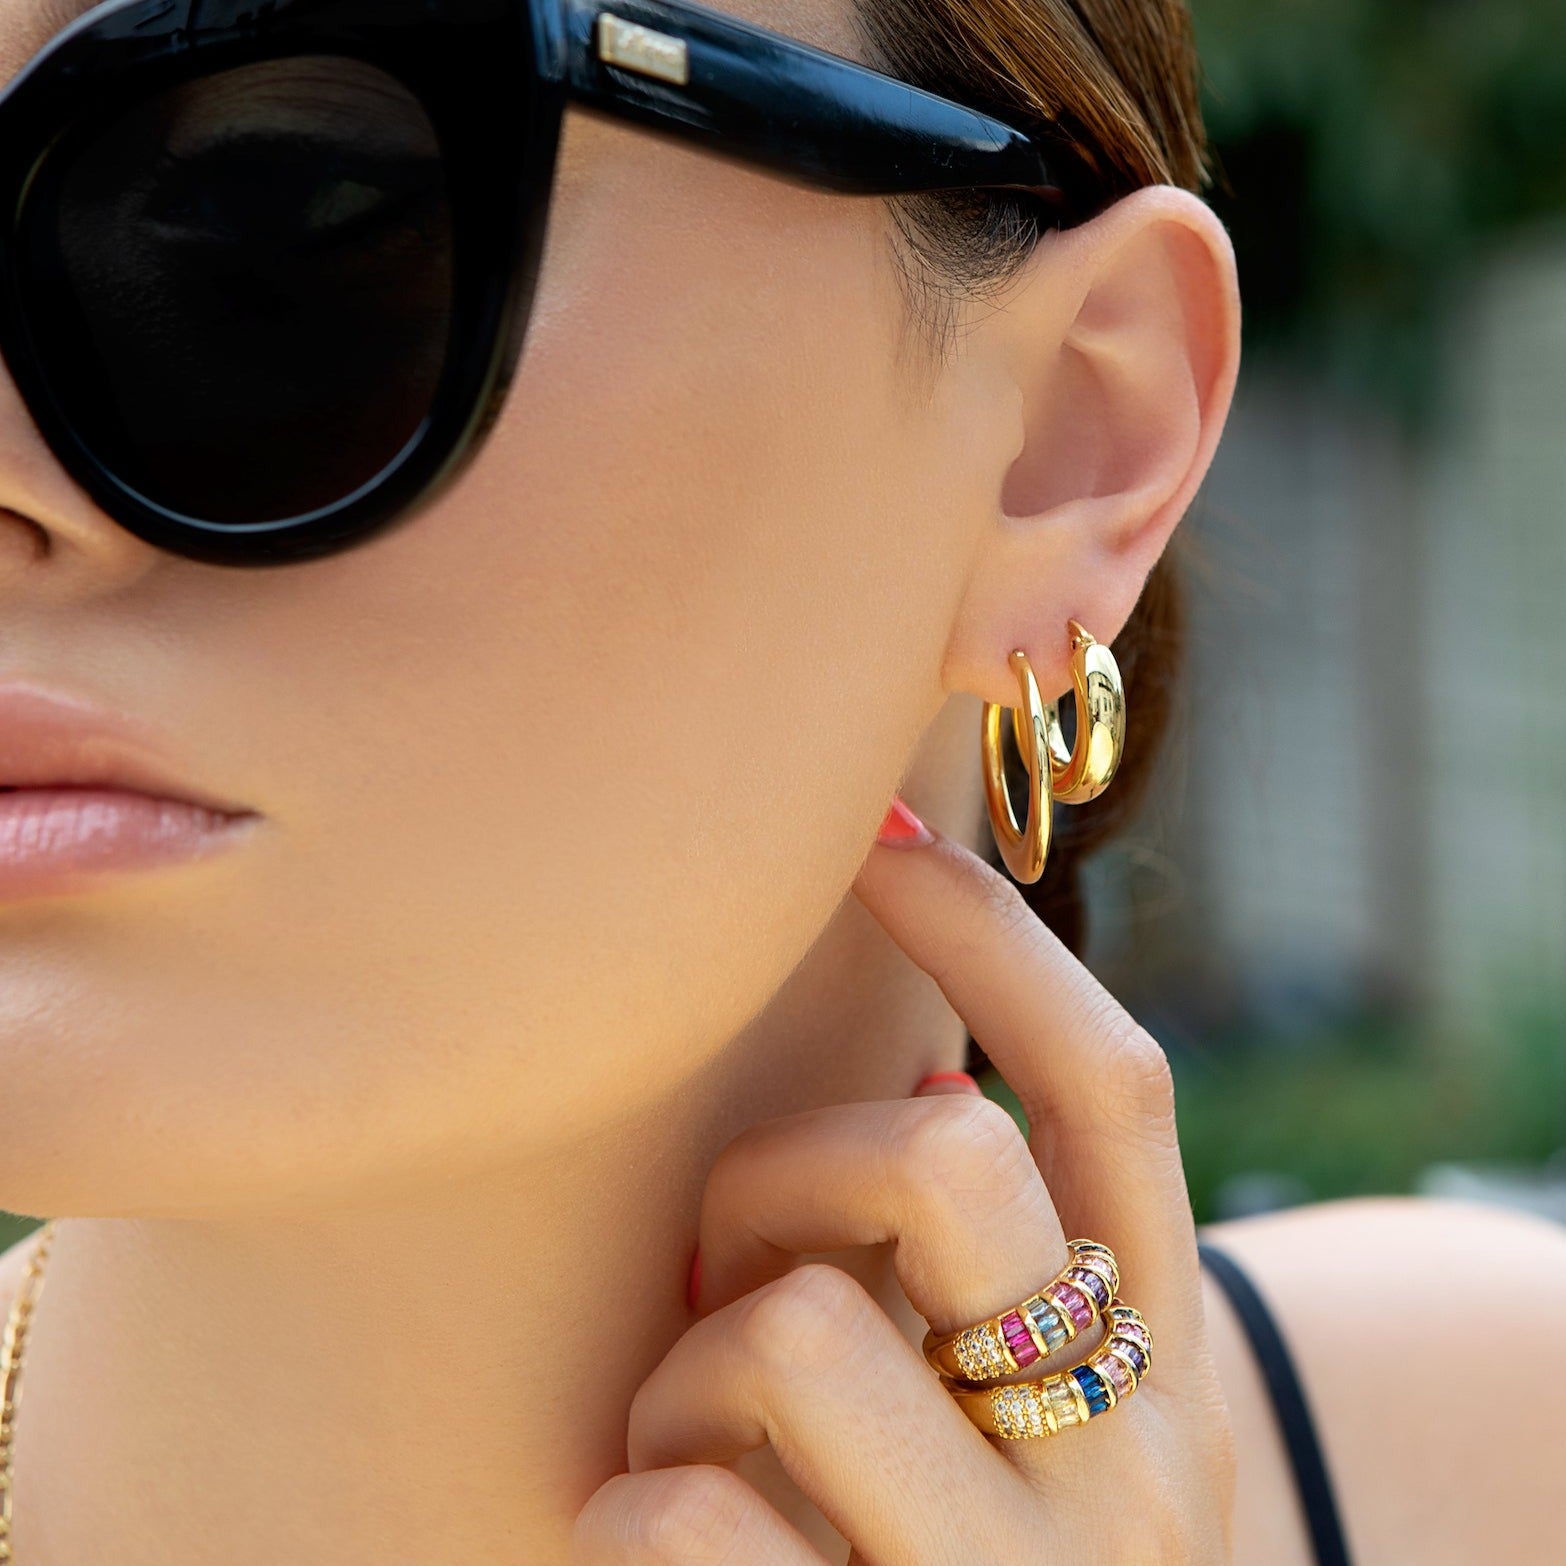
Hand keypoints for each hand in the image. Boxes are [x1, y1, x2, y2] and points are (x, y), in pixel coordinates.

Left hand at [572, 800, 1237, 1563]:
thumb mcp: (1063, 1424)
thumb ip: (1005, 1275)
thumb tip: (910, 1070)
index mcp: (1169, 1363)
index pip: (1115, 1093)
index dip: (994, 936)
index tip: (876, 832)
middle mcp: (1124, 1462)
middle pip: (943, 1161)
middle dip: (790, 1163)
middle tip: (739, 1247)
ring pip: (793, 1325)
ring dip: (690, 1359)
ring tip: (693, 1433)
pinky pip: (680, 1517)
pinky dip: (631, 1506)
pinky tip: (663, 1543)